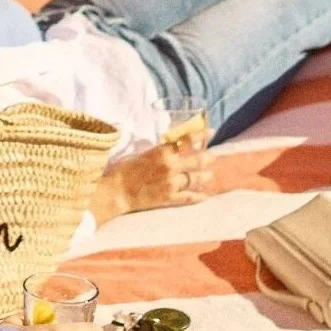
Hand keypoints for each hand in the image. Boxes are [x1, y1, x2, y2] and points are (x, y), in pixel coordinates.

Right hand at [92, 140, 214, 222]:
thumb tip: (173, 147)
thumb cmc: (125, 169)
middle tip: (213, 156)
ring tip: (209, 175)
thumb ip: (160, 151)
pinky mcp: (169, 198)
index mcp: (162, 152)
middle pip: (196, 160)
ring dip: (205, 176)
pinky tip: (205, 195)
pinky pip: (189, 197)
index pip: (186, 140)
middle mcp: (170, 166)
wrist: (117, 191)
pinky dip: (198, 196)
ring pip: (195, 179)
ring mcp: (172, 183)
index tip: (212, 132)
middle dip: (207, 158)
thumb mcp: (142, 154)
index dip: (201, 135)